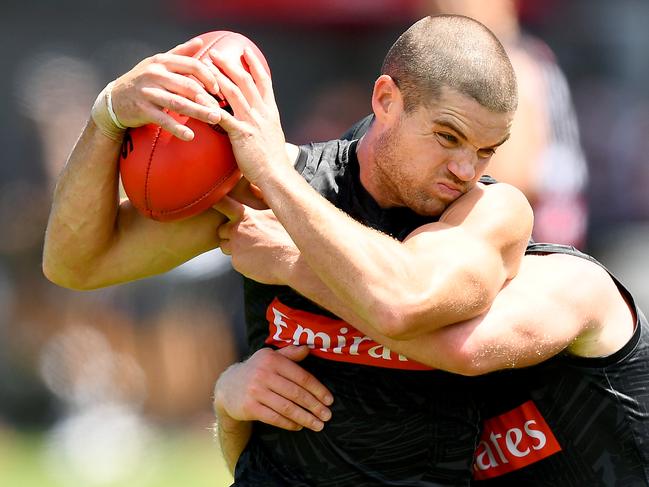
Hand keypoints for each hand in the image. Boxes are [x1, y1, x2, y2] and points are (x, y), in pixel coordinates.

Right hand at [110, 37, 222, 139]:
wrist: (114, 99)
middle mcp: (155, 74)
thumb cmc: (142, 80)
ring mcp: (148, 92)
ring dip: (199, 112)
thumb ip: (180, 53)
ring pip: (178, 102)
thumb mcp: (158, 63)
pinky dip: (177, 128)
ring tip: (215, 119)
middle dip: (207, 98)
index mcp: (162, 61)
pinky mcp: (142, 109)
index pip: (192, 65)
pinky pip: (163, 119)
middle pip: (188, 85)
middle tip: (222, 110)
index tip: (218, 90)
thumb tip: (200, 42)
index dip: (208, 77)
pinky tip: (190, 136)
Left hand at [207, 47, 291, 183]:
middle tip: (216, 53)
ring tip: (206, 66)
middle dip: (230, 64)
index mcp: (270, 111)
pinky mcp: (241, 134)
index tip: (245, 51)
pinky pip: (223, 116)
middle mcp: (262, 112)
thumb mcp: (272, 136)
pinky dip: (210, 105)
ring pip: (234, 92)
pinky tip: (199, 98)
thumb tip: (257, 120)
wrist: (277, 175)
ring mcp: (252, 122)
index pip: (264, 81)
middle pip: (246, 81)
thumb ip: (264, 123)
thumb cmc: (273, 161)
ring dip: (219, 76)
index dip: (254, 64)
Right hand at [213, 346, 332, 431]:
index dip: (318, 389)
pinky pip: (274, 418)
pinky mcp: (249, 407)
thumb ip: (289, 353)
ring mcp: (255, 391)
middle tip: (327, 415)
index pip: (301, 376)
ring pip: (287, 408)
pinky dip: (289, 423)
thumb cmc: (256, 370)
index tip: (329, 400)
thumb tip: (307, 348)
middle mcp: (263, 374)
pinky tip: (299, 426)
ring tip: (318, 425)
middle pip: (296, 393)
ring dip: (305, 418)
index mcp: (272, 360)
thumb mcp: (270, 357)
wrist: (227, 386)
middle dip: (314, 406)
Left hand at [214, 196, 296, 284]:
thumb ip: (264, 202)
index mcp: (245, 216)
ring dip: (234, 246)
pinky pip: (235, 261)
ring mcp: (235, 248)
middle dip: (230, 232)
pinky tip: (258, 259)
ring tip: (253, 248)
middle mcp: (236, 230)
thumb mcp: (278, 212)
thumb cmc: (289, 235)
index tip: (210, 200)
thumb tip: (260, 189)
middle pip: (222, 230)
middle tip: (246, 235)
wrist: (293, 260)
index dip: (215, 202)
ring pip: (225, 246)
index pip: (222, 203)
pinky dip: (243, 260)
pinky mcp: (237, 263)